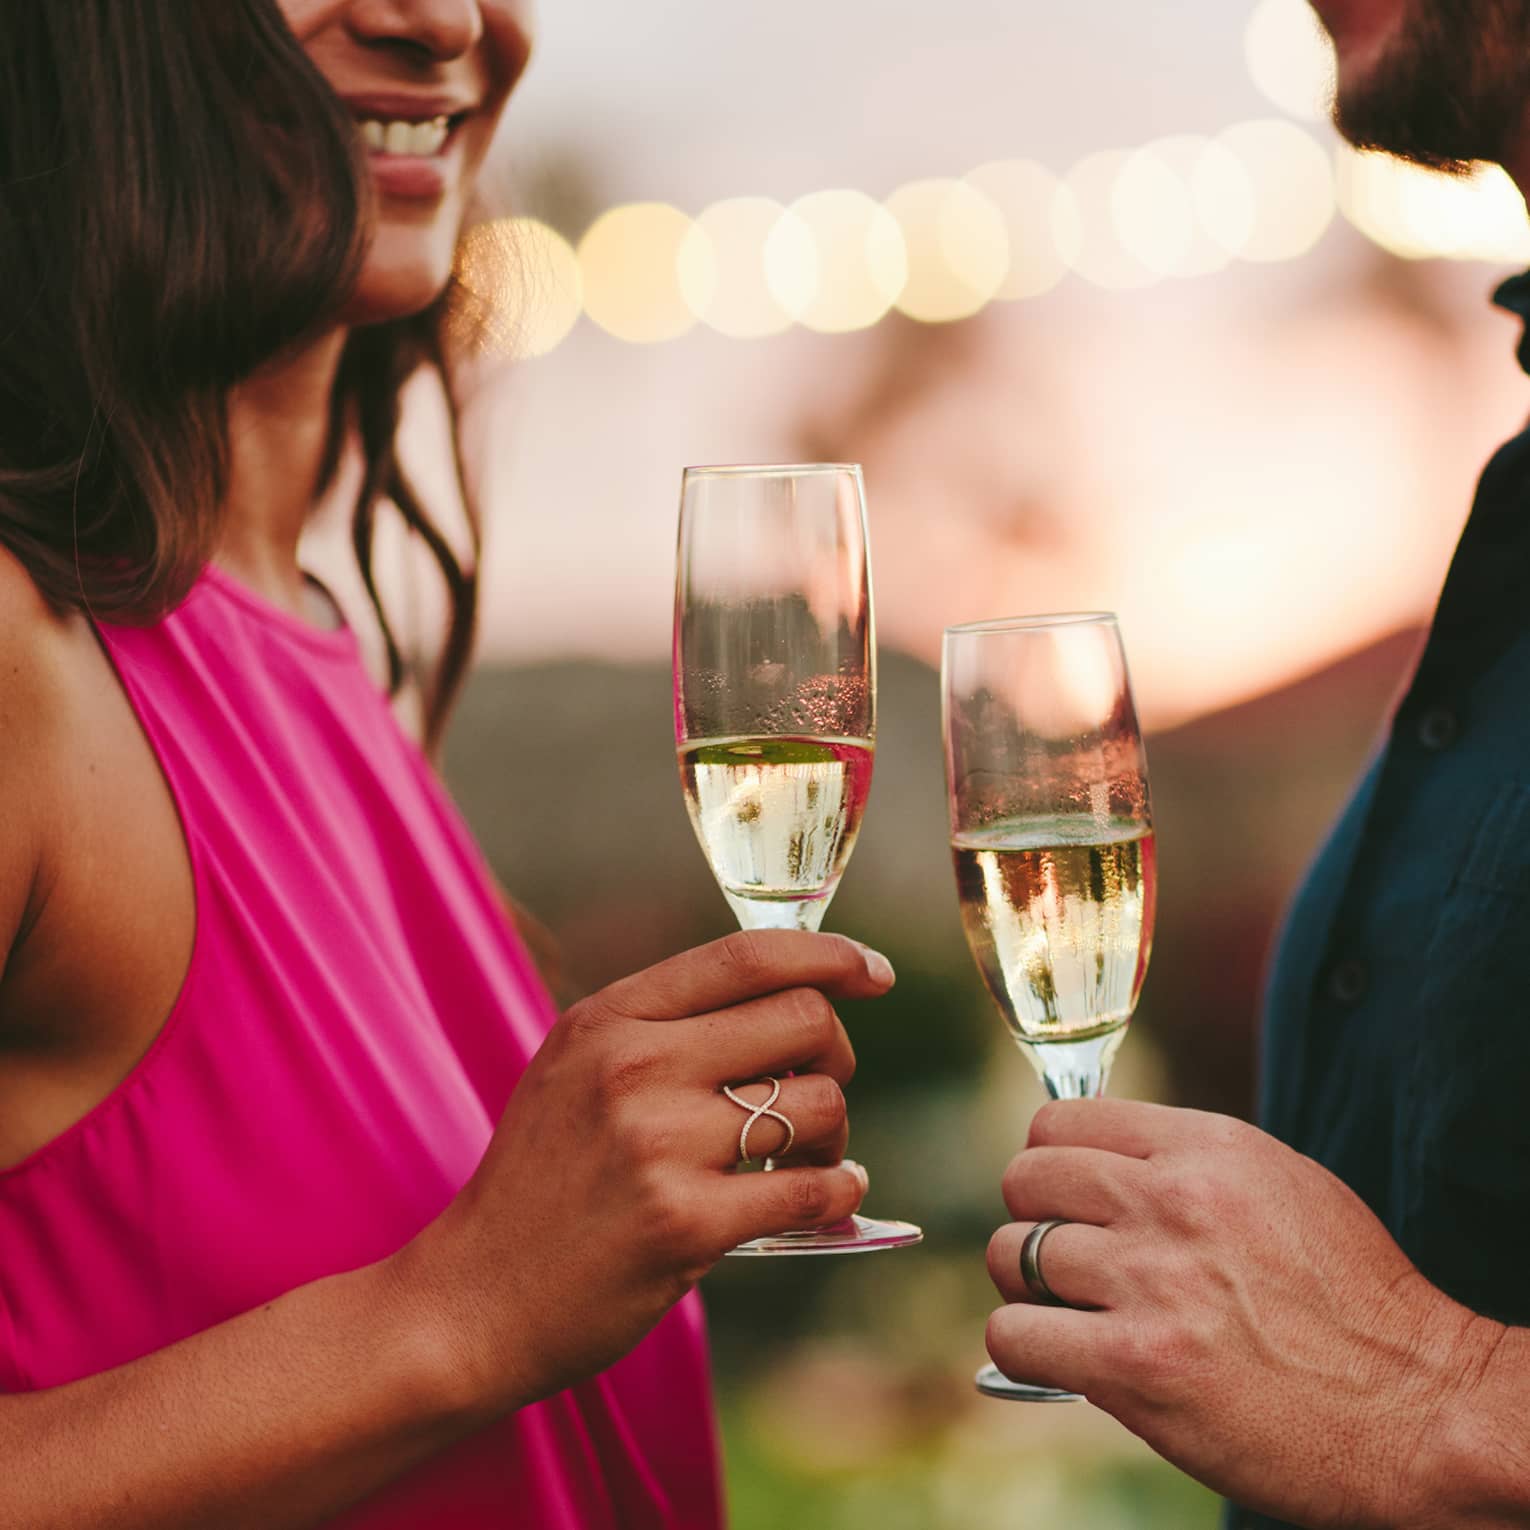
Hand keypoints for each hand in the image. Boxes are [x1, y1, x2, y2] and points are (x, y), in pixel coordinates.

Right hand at [398, 929, 889, 1414]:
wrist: (473, 1299)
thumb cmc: (541, 1180)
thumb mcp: (575, 1067)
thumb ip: (663, 1025)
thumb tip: (789, 996)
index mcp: (609, 1018)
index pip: (746, 955)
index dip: (828, 955)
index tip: (872, 971)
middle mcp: (634, 1065)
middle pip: (801, 1019)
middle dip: (833, 1054)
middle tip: (815, 1093)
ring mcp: (658, 1144)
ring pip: (817, 1103)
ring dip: (832, 1133)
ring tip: (806, 1158)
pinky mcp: (685, 1224)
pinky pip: (812, 1189)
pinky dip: (839, 1190)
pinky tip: (829, 1194)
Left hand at [985, 1099, 1496, 1529]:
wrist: (1418, 1408)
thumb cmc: (1357, 1303)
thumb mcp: (1282, 1186)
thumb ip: (1188, 1165)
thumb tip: (1100, 1163)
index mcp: (1207, 1149)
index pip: (1061, 1119)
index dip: (1050, 1160)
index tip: (1063, 1197)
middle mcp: (1171, 1201)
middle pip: (1026, 1177)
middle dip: (1032, 1217)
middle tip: (1063, 1259)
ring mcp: (1150, 1281)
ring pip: (1012, 1254)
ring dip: (1031, 1289)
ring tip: (1072, 1315)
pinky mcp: (1136, 1364)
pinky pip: (1016, 1335)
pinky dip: (1026, 1348)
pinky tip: (1065, 1359)